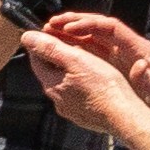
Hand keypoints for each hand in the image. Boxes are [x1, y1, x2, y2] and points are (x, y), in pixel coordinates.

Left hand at [20, 28, 138, 139]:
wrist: (123, 116)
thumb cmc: (103, 86)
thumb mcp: (77, 60)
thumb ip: (51, 48)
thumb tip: (26, 37)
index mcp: (52, 84)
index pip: (37, 60)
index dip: (42, 44)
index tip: (51, 32)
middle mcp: (56, 99)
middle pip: (50, 73)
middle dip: (57, 58)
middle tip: (71, 44)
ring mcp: (69, 110)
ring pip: (64, 85)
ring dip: (69, 72)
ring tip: (86, 62)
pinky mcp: (83, 116)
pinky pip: (76, 97)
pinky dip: (81, 86)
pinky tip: (94, 84)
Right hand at [27, 12, 149, 134]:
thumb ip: (149, 79)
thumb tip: (140, 66)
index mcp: (138, 49)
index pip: (110, 28)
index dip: (88, 23)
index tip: (67, 26)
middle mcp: (128, 50)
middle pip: (98, 29)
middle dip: (74, 23)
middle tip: (50, 24)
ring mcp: (121, 59)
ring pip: (92, 40)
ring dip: (71, 36)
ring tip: (48, 35)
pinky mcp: (117, 70)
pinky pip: (93, 55)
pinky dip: (77, 51)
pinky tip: (60, 54)